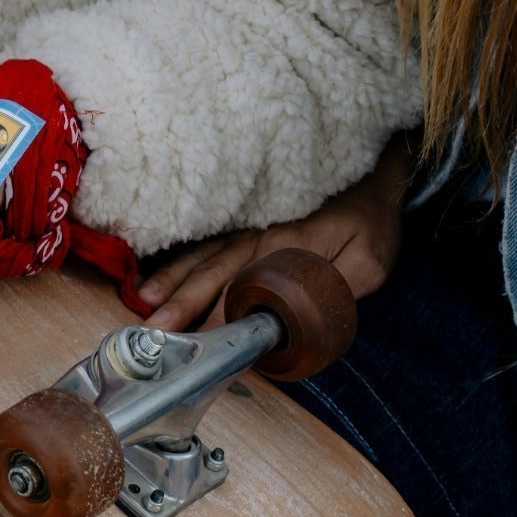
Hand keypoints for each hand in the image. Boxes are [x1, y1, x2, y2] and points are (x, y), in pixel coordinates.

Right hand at [139, 141, 412, 329]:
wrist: (372, 171)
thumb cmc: (371, 219)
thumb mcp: (370, 259)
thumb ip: (337, 288)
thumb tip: (300, 318)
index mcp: (287, 246)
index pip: (246, 289)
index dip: (221, 318)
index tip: (199, 344)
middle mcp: (260, 236)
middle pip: (215, 273)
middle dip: (183, 303)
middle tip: (156, 329)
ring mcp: (249, 227)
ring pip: (204, 257)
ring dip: (173, 280)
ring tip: (145, 301)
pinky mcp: (247, 223)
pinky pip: (208, 243)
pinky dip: (181, 259)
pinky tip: (158, 273)